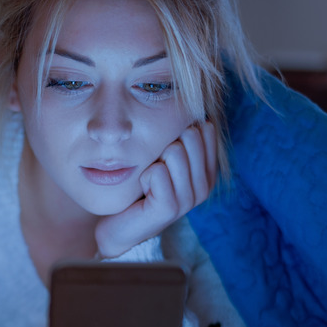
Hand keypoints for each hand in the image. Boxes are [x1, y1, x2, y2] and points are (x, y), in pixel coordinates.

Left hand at [95, 122, 216, 257]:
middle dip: (164, 145)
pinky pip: (157, 172)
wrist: (118, 225)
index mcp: (208, 171)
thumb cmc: (140, 186)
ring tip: (149, 181)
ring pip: (174, 151)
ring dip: (152, 162)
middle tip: (155, 169)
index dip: (177, 131)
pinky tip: (143, 191)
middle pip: (190, 135)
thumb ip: (179, 134)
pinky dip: (144, 177)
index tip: (165, 153)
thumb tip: (188, 101)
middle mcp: (205, 186)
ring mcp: (190, 200)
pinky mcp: (170, 209)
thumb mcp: (163, 156)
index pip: (205, 128)